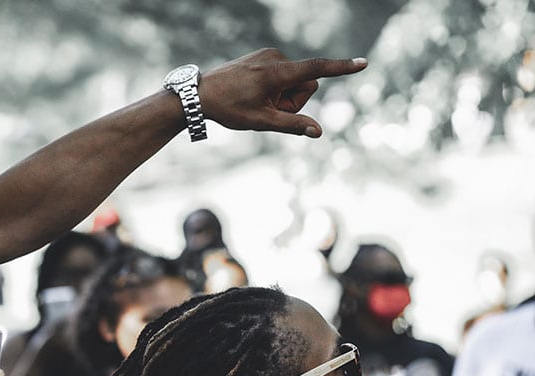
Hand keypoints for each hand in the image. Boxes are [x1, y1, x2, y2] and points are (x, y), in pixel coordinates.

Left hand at [199, 48, 367, 137]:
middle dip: (294, 100)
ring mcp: (269, 55)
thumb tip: (318, 132)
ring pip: (294, 79)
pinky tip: (253, 92)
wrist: (200, 94)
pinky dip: (274, 85)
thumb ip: (292, 125)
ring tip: (256, 100)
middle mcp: (276, 58)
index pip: (317, 69)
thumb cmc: (229, 109)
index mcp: (277, 73)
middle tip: (267, 108)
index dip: (341, 68)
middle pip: (306, 84)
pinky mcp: (264, 55)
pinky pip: (282, 73)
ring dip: (282, 94)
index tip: (363, 63)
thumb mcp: (261, 122)